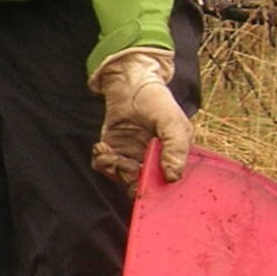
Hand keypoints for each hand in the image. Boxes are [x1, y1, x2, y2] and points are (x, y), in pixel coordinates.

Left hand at [90, 47, 193, 189]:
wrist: (130, 85)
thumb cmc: (156, 101)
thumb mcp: (171, 121)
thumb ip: (175, 147)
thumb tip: (173, 176)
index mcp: (172, 158)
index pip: (166, 185)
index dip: (155, 190)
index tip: (145, 184)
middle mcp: (152, 163)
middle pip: (141, 187)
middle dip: (130, 181)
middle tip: (126, 166)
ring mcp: (132, 158)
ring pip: (121, 179)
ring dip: (113, 168)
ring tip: (109, 152)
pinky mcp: (114, 152)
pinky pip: (105, 168)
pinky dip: (102, 161)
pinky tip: (102, 147)